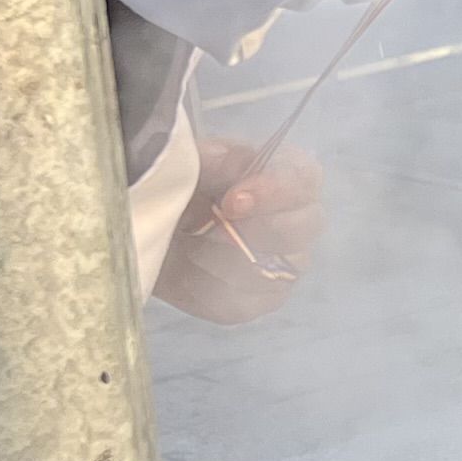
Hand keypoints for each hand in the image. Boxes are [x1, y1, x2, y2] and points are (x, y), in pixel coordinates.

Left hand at [156, 139, 324, 322]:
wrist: (155, 223)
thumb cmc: (184, 183)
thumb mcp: (193, 158)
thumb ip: (217, 158)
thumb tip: (234, 165)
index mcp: (291, 176)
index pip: (306, 182)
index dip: (274, 192)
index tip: (231, 200)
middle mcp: (299, 221)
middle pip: (303, 229)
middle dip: (251, 230)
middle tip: (206, 225)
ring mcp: (285, 266)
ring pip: (273, 272)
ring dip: (222, 258)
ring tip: (190, 241)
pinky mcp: (260, 301)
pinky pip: (245, 302)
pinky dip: (210, 287)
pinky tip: (190, 268)